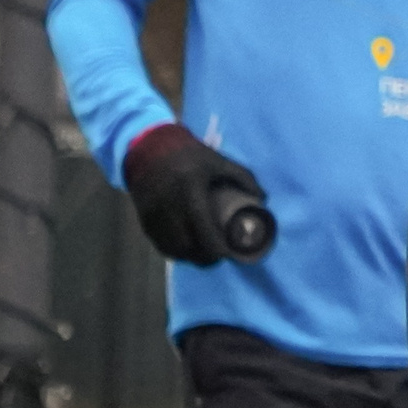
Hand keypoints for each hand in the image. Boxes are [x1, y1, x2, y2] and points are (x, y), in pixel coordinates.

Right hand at [123, 124, 269, 266]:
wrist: (149, 149)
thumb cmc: (190, 156)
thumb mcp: (219, 162)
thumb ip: (244, 178)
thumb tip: (263, 199)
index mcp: (191, 192)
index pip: (205, 232)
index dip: (218, 250)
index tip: (231, 254)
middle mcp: (169, 208)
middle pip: (189, 248)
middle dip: (206, 258)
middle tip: (220, 255)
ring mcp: (153, 216)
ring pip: (173, 250)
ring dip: (190, 257)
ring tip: (205, 254)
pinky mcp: (144, 221)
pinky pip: (160, 245)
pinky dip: (175, 251)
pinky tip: (187, 249)